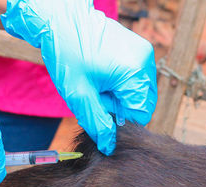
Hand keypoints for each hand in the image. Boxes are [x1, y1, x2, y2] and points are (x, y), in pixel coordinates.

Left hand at [2, 0, 156, 154]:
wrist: (59, 21)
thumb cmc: (66, 55)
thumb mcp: (79, 95)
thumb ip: (97, 124)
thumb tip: (109, 146)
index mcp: (135, 72)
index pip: (140, 113)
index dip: (118, 118)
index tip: (97, 107)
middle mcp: (145, 60)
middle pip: (140, 102)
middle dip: (118, 106)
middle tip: (94, 95)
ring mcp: (142, 52)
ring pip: (136, 90)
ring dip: (117, 94)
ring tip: (95, 83)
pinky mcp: (136, 48)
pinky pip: (134, 76)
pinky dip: (118, 82)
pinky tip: (99, 75)